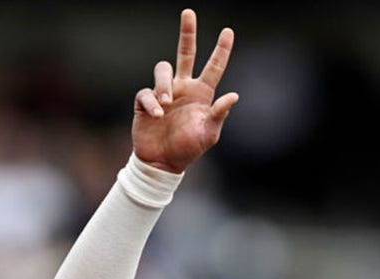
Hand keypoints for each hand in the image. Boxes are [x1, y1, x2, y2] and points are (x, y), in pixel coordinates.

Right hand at [132, 9, 237, 173]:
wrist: (163, 163)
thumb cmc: (188, 149)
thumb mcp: (209, 134)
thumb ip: (219, 114)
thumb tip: (234, 94)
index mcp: (201, 94)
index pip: (213, 67)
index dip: (221, 50)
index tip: (228, 32)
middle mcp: (183, 88)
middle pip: (185, 53)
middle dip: (187, 33)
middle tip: (188, 12)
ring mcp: (164, 93)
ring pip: (162, 70)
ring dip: (164, 84)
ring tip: (167, 104)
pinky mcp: (145, 102)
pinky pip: (146, 93)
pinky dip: (152, 102)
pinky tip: (158, 115)